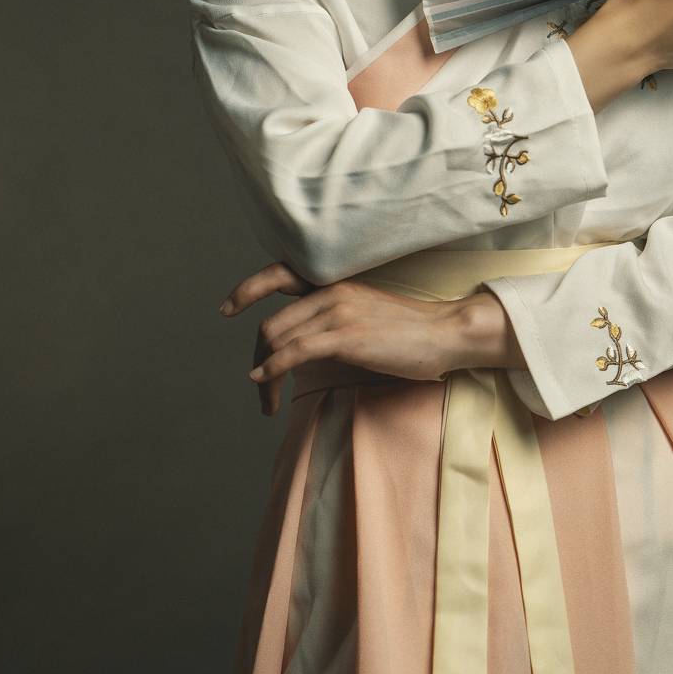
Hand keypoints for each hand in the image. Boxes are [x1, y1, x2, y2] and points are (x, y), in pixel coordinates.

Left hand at [218, 262, 465, 414]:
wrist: (445, 332)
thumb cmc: (409, 331)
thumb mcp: (364, 313)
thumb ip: (332, 318)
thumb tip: (301, 343)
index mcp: (335, 283)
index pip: (279, 274)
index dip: (247, 290)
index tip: (227, 308)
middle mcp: (331, 291)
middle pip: (272, 323)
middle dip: (257, 357)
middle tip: (259, 384)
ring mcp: (338, 312)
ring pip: (277, 338)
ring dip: (262, 374)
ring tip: (265, 399)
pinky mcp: (347, 337)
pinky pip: (295, 352)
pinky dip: (272, 369)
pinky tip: (265, 381)